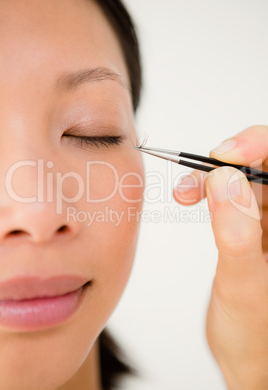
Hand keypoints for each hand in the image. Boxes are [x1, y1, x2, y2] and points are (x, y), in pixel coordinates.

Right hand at [173, 125, 267, 388]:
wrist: (247, 355)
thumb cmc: (255, 335)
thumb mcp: (244, 289)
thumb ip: (237, 235)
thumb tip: (225, 181)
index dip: (260, 149)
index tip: (227, 156)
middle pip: (265, 165)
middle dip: (232, 161)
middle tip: (202, 170)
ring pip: (244, 176)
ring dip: (212, 176)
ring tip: (185, 191)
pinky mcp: (253, 224)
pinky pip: (230, 193)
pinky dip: (207, 189)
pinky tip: (190, 196)